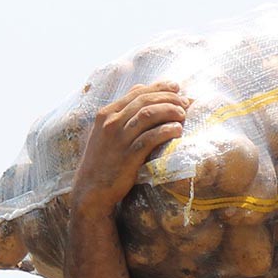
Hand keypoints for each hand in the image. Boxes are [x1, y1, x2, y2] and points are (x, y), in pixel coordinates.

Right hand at [71, 82, 192, 218]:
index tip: (176, 88)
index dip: (159, 88)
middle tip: (186, 102)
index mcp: (106, 113)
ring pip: (148, 115)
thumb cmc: (104, 161)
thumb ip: (123, 114)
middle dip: (168, 98)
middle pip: (145, 101)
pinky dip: (165, 131)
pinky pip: (150, 138)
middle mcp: (111, 122)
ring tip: (183, 114)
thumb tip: (143, 92)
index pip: (136, 92)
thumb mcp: (106, 133)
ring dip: (169, 111)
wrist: (91, 189)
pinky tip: (177, 130)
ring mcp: (119, 139)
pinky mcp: (128, 156)